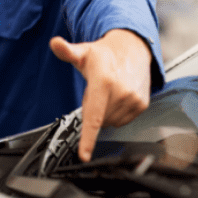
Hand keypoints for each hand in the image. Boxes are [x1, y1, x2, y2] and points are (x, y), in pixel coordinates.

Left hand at [50, 29, 151, 161]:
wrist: (132, 49)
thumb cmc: (104, 54)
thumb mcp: (82, 51)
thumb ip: (66, 51)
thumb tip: (55, 43)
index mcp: (103, 81)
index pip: (93, 116)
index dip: (88, 139)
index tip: (84, 155)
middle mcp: (121, 92)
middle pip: (99, 120)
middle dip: (93, 108)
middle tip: (95, 90)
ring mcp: (133, 100)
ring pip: (110, 121)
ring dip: (105, 111)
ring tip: (107, 90)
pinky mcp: (142, 105)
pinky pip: (123, 120)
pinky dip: (116, 112)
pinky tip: (116, 95)